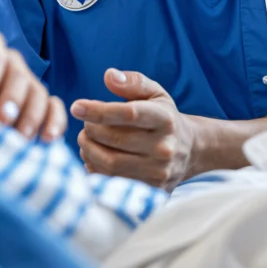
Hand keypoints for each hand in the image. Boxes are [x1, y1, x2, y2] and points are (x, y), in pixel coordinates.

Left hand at [0, 17, 66, 141]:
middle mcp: (10, 63)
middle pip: (17, 73)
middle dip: (10, 98)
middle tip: (0, 120)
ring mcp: (28, 83)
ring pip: (37, 92)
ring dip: (30, 114)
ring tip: (20, 137)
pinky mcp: (42, 105)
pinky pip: (53, 108)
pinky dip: (54, 121)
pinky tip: (47, 138)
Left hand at [70, 69, 195, 190]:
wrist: (190, 150)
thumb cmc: (163, 117)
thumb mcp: (154, 93)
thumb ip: (132, 82)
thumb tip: (109, 76)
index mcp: (165, 119)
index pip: (128, 114)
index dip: (98, 110)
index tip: (76, 107)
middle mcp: (164, 147)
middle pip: (115, 140)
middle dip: (90, 130)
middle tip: (85, 125)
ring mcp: (159, 172)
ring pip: (111, 164)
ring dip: (89, 150)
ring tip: (86, 139)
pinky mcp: (152, 191)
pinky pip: (113, 182)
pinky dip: (96, 168)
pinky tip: (94, 157)